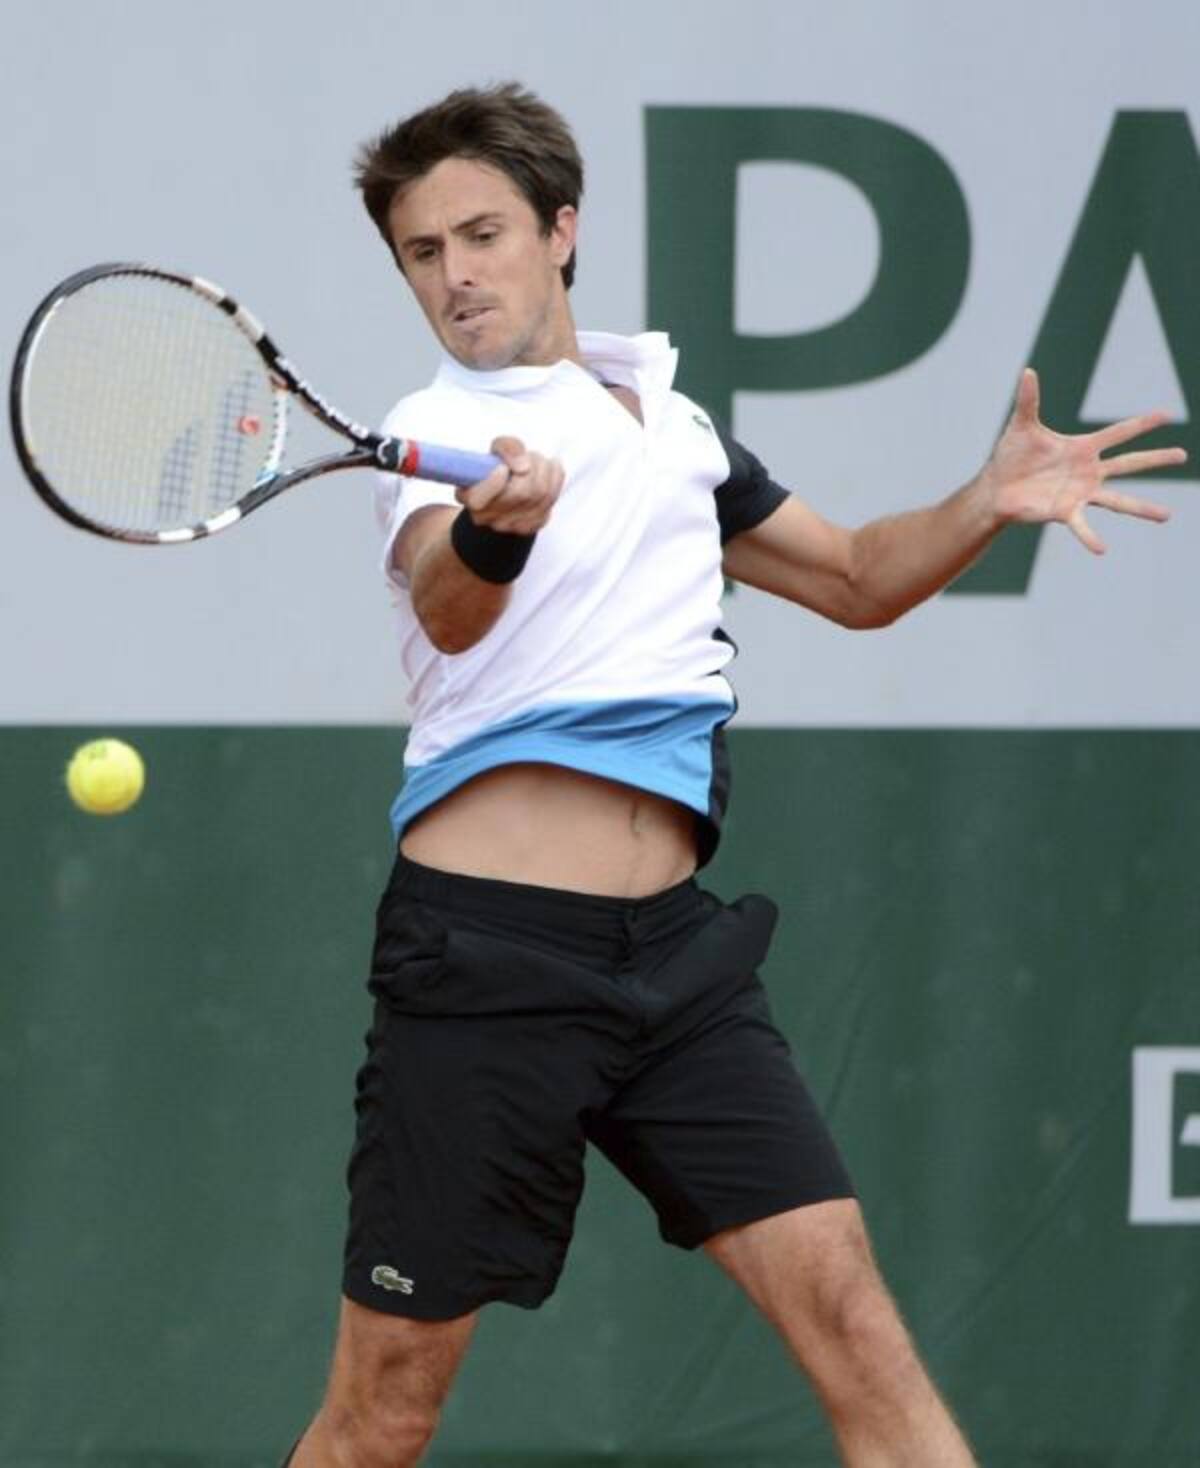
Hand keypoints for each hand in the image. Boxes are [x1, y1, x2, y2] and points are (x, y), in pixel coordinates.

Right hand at [455, 436, 564, 534]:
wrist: (509, 489)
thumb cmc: (498, 468)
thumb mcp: (495, 451)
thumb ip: (506, 447)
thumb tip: (524, 465)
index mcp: (470, 497)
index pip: (478, 500)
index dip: (494, 482)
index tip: (502, 467)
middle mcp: (488, 517)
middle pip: (520, 493)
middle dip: (532, 466)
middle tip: (531, 455)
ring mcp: (510, 526)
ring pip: (540, 494)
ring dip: (545, 469)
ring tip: (540, 461)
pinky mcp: (531, 526)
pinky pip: (551, 501)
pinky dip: (555, 479)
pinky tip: (550, 471)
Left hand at [984, 368, 1185, 553]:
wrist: (996, 487)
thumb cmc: (1010, 456)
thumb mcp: (1021, 425)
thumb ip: (1029, 399)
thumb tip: (1027, 371)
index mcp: (1082, 448)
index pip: (1119, 433)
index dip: (1142, 423)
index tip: (1168, 415)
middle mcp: (1088, 471)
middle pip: (1129, 464)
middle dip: (1156, 459)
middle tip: (1183, 455)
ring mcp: (1080, 493)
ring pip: (1118, 501)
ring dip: (1142, 508)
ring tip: (1167, 516)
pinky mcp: (1065, 512)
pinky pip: (1082, 525)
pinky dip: (1091, 537)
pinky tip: (1102, 549)